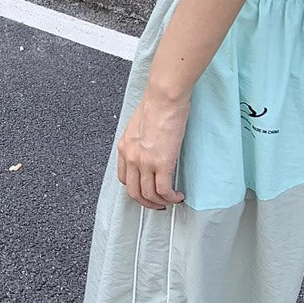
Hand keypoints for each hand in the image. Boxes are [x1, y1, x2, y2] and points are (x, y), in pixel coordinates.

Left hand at [117, 89, 189, 208]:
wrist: (164, 97)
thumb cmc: (157, 103)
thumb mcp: (139, 124)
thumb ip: (140, 139)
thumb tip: (151, 147)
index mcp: (124, 147)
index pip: (124, 178)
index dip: (136, 188)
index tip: (146, 191)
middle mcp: (131, 157)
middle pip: (133, 192)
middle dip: (146, 202)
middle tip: (158, 204)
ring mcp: (145, 162)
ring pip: (148, 195)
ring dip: (161, 202)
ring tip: (171, 200)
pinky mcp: (162, 163)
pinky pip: (164, 190)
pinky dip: (171, 197)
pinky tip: (178, 195)